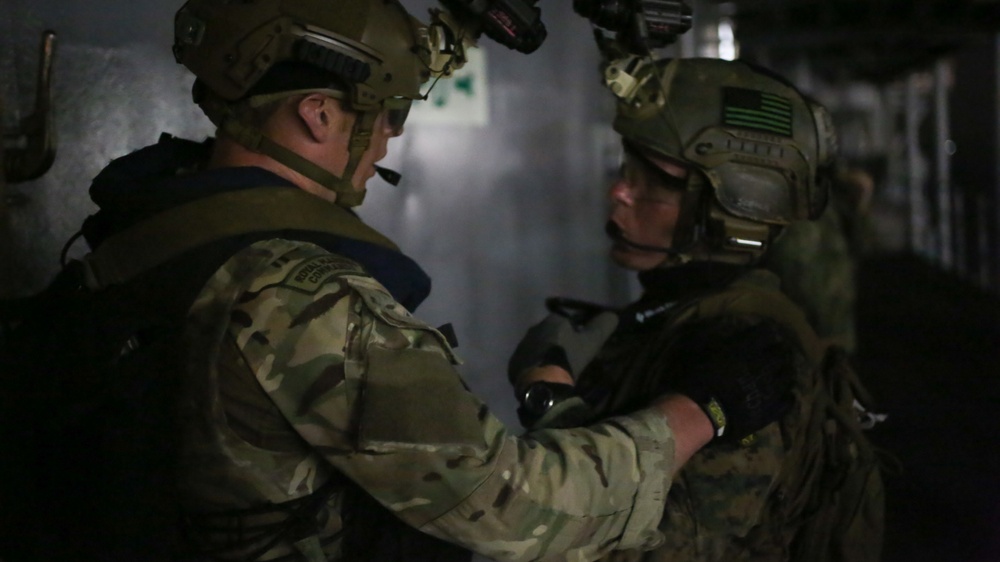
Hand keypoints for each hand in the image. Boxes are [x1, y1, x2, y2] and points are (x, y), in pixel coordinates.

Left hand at [507, 310, 618, 386]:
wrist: (544, 383)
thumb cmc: (569, 358)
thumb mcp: (591, 342)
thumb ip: (602, 326)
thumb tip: (613, 314)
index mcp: (552, 321)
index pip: (565, 323)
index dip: (575, 334)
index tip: (580, 348)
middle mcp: (533, 329)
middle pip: (550, 335)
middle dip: (558, 344)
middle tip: (568, 360)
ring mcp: (521, 346)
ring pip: (537, 348)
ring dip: (545, 355)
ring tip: (555, 370)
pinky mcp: (513, 363)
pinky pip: (527, 362)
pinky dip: (534, 367)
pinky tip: (543, 377)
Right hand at [663, 318, 797, 443]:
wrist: (702, 413)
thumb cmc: (697, 381)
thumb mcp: (704, 353)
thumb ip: (720, 343)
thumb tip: (729, 335)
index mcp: (746, 350)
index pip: (764, 334)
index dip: (766, 332)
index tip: (766, 332)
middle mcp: (763, 366)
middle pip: (780, 354)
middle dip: (781, 351)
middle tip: (779, 352)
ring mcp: (770, 389)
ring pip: (787, 377)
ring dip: (786, 372)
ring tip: (784, 373)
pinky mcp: (771, 410)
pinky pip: (788, 402)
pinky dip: (788, 397)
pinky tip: (786, 395)